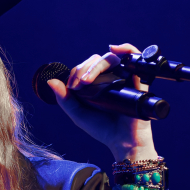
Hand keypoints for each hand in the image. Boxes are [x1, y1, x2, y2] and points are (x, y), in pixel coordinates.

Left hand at [46, 43, 157, 161]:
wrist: (124, 142)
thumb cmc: (102, 130)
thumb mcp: (78, 114)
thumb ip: (64, 99)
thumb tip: (51, 81)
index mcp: (96, 84)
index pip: (84, 67)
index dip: (76, 73)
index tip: (72, 87)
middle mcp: (110, 78)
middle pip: (96, 61)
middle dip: (84, 69)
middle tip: (80, 85)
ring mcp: (124, 77)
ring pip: (110, 59)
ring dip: (96, 65)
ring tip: (88, 80)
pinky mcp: (137, 79)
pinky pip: (134, 57)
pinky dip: (126, 48)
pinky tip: (114, 50)